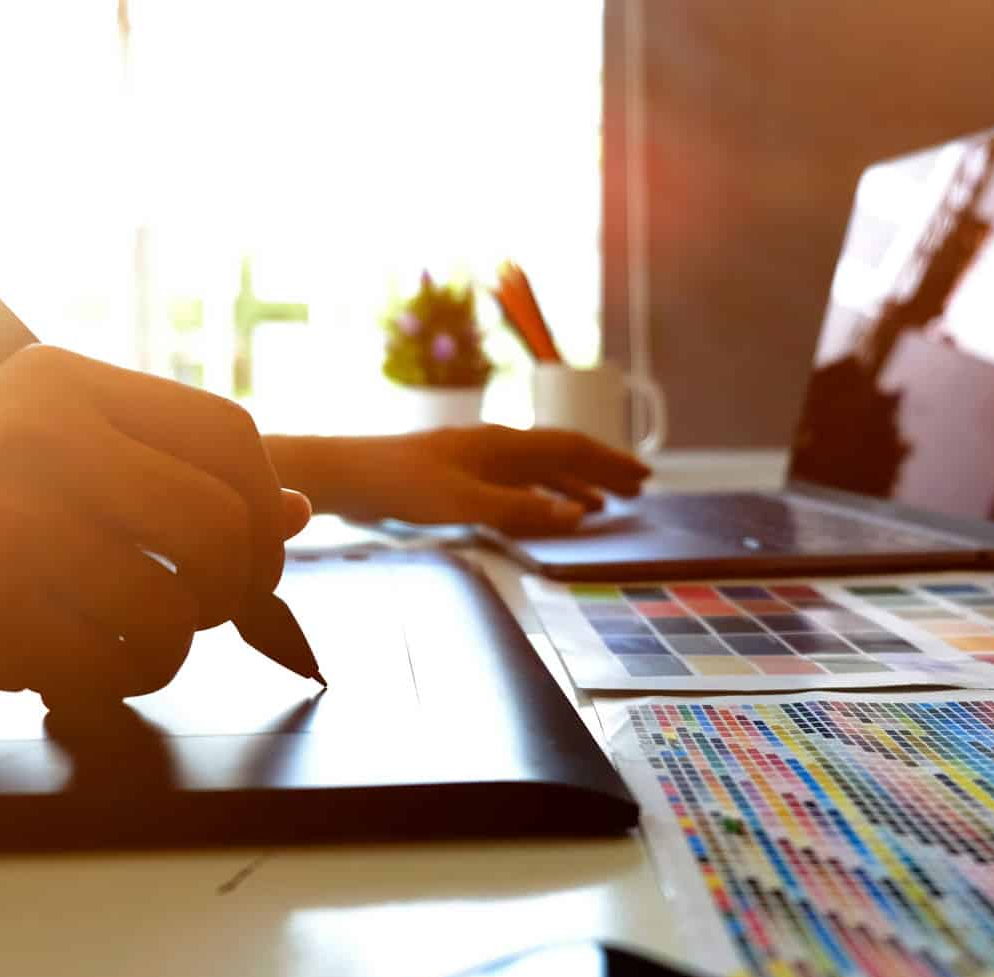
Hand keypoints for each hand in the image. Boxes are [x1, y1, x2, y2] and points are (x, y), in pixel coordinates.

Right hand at [0, 345, 309, 711]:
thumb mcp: (38, 470)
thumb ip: (161, 478)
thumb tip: (299, 508)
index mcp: (57, 383)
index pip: (227, 434)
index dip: (262, 506)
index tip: (248, 559)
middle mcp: (39, 433)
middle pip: (224, 525)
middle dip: (233, 593)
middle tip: (191, 619)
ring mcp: (8, 521)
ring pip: (175, 616)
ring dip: (157, 657)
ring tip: (99, 650)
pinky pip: (109, 676)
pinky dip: (96, 692)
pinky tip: (42, 674)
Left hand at [268, 425, 649, 534]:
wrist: (350, 474)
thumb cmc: (403, 486)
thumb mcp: (467, 503)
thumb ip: (522, 510)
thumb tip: (578, 515)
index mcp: (504, 444)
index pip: (571, 447)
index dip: (609, 463)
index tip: (643, 478)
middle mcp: (497, 444)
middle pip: (562, 454)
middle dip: (602, 470)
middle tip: (639, 489)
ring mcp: (479, 456)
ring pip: (540, 467)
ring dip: (575, 484)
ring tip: (603, 506)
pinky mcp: (461, 472)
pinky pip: (517, 479)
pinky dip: (542, 493)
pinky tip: (543, 510)